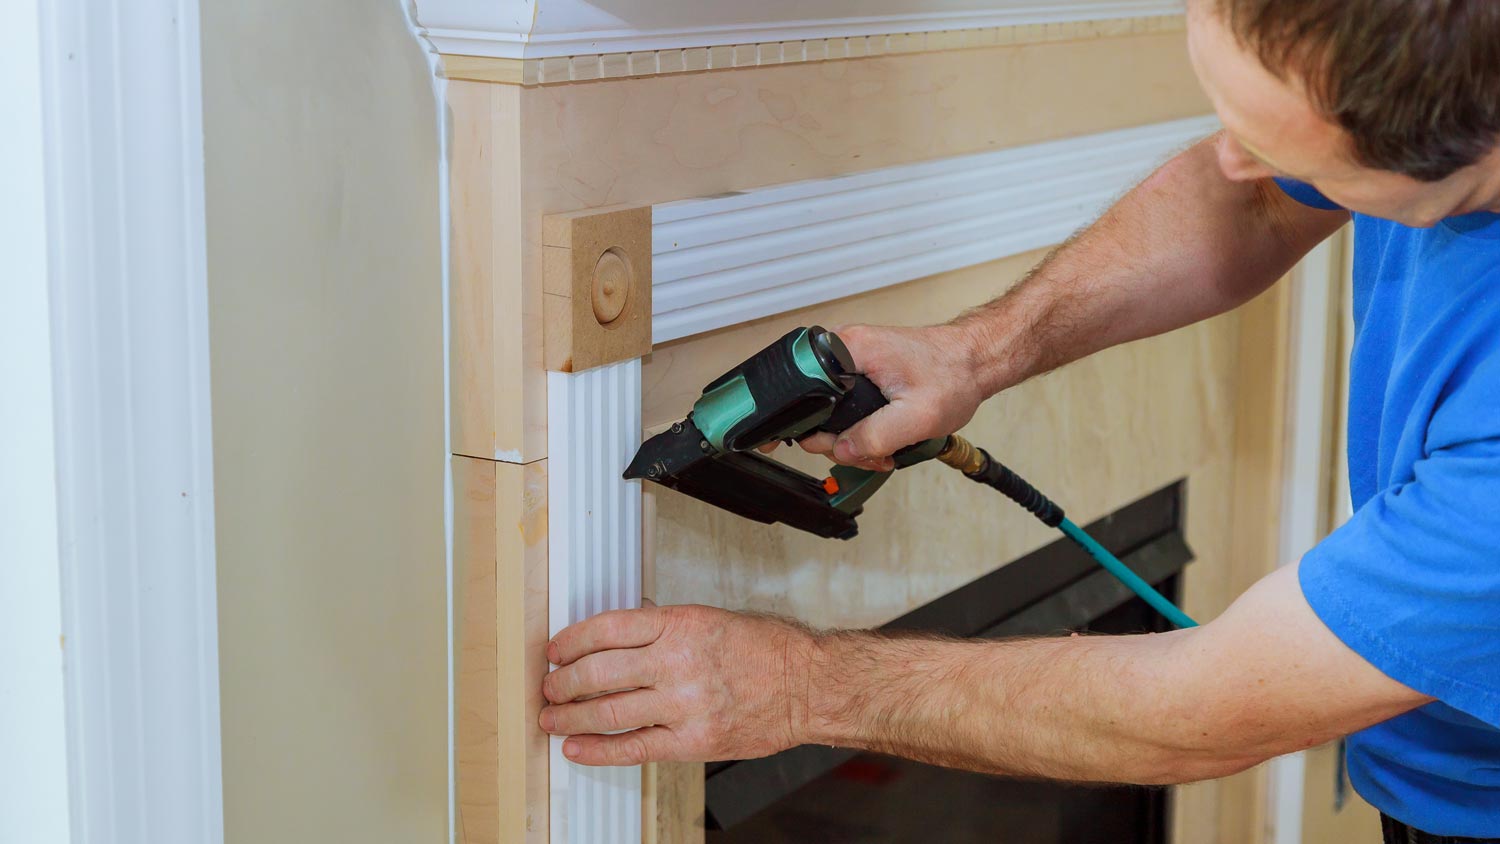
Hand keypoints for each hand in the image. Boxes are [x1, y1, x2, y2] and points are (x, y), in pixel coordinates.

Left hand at [539, 605, 814, 765]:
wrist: (808, 685)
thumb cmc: (767, 650)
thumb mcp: (711, 619)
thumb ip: (664, 628)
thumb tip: (618, 638)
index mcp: (681, 623)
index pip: (607, 628)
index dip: (572, 640)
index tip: (556, 650)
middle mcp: (678, 661)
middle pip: (599, 671)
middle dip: (563, 681)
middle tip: (550, 687)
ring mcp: (684, 704)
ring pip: (609, 711)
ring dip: (571, 717)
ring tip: (552, 718)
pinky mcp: (692, 740)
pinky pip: (634, 747)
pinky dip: (599, 750)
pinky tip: (577, 749)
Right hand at [801, 323, 987, 470]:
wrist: (975, 360)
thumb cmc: (954, 374)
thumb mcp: (917, 416)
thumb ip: (875, 436)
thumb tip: (843, 450)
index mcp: (851, 350)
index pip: (804, 390)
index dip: (809, 425)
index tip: (831, 445)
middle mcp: (846, 348)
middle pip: (816, 406)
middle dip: (840, 440)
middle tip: (870, 454)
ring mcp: (854, 358)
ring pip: (833, 411)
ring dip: (854, 438)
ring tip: (884, 450)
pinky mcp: (864, 369)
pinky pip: (848, 405)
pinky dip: (862, 427)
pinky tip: (883, 439)